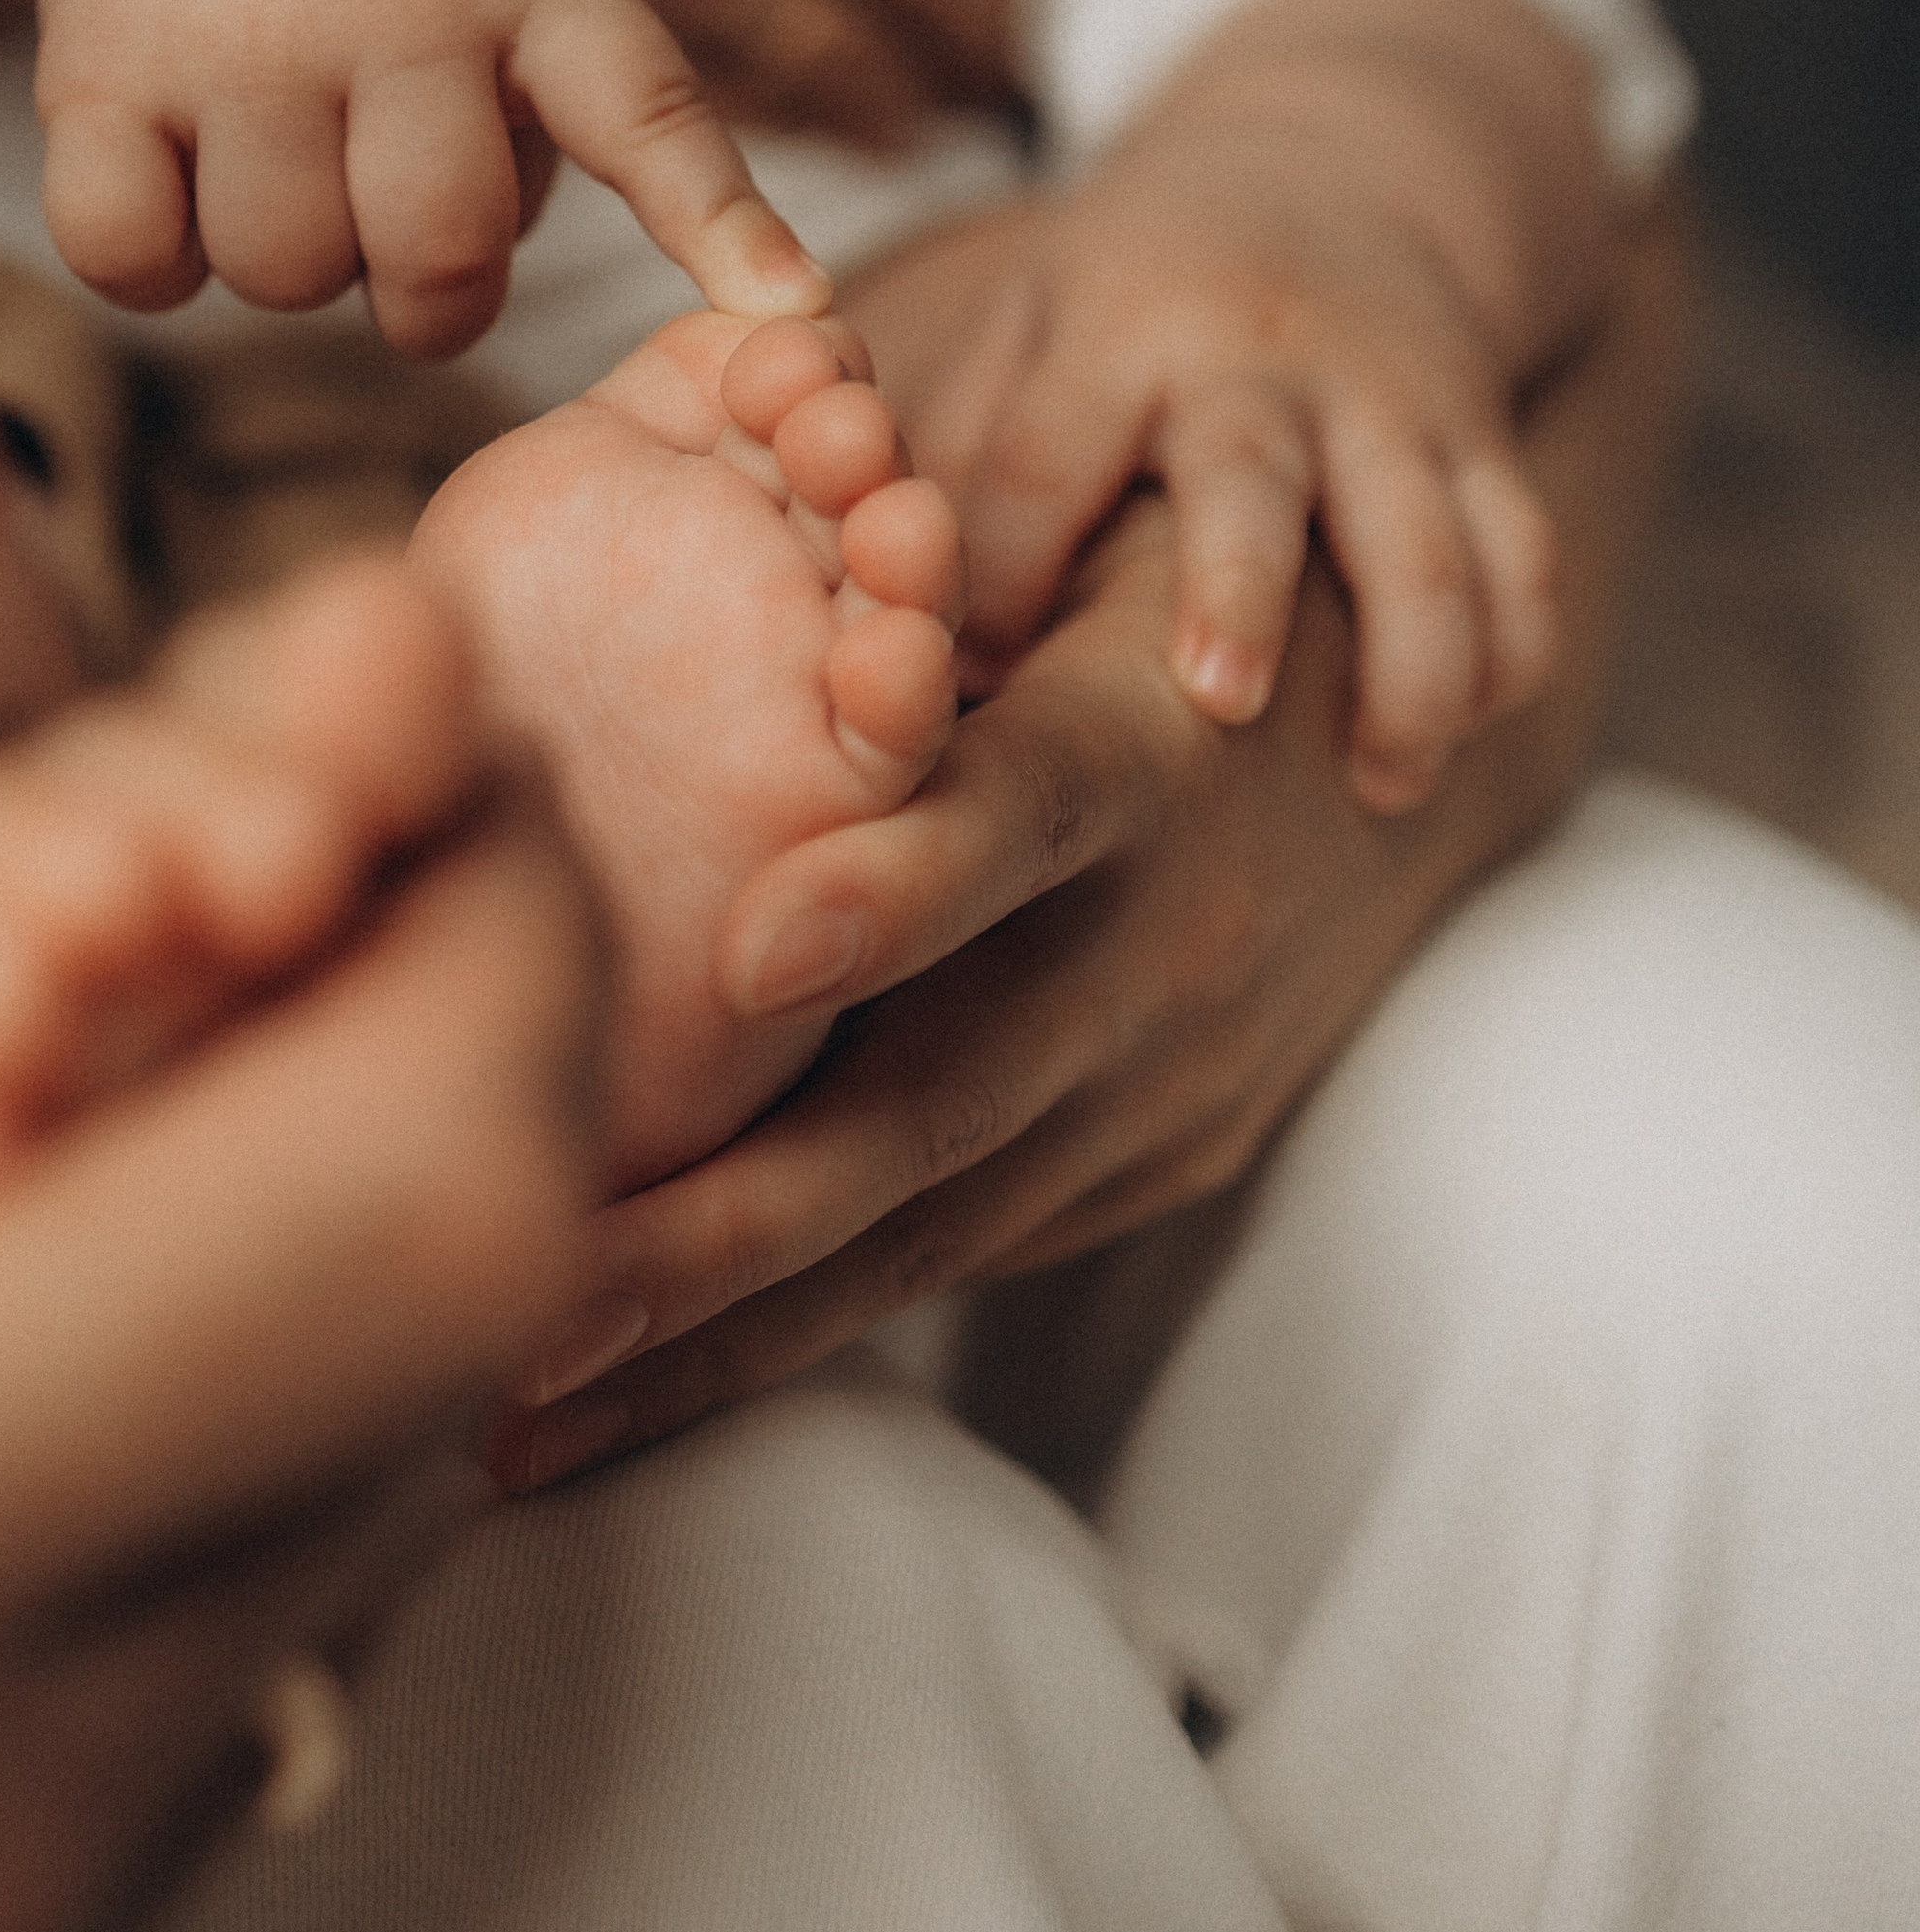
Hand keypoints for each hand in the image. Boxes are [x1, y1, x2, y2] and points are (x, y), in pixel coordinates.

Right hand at [0, 292, 602, 1927]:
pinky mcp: (23, 1900)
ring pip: (414, 1422)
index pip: (424, 1189)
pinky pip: (294, 1542)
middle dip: (437, 969)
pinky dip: (274, 1302)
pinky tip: (77, 1169)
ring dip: (365, 1127)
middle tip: (280, 780)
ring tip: (147, 960)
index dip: (480, 886)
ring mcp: (11, 1879)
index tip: (388, 683)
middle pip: (471, 1299)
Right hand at [33, 0, 831, 354]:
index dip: (720, 219)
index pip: (648, 107)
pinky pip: (133, 259)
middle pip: (434, 255)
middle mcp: (396, 3)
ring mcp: (243, 34)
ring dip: (287, 261)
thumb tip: (606, 272)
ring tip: (283, 150)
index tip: (789, 310)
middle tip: (399, 228)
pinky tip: (172, 174)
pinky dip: (152, 259)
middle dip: (427, 293)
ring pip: (280, 274)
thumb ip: (573, 96)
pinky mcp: (97, 68)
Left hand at [481, 192, 1681, 1487]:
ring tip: (521, 1412)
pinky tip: (639, 1391)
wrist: (1429, 722)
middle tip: (533, 1291)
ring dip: (728, 1334)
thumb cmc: (1179, 580)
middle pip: (941, 1098)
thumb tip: (696, 540)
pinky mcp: (1157, 1163)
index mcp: (1137, 750)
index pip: (1018, 814)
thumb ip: (923, 587)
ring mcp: (1166, 1086)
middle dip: (731, 1221)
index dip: (898, 882)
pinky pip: (958, 1265)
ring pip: (929, 1234)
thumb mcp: (1096, 538)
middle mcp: (1160, 944)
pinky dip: (801, 1333)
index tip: (745, 945)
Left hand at [927, 121, 1558, 815]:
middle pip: (1252, 473)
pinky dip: (1510, 648)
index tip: (973, 680)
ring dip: (1413, 660)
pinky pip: (1518, 549)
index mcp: (1114, 327)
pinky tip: (1463, 732)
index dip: (1008, 566)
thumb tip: (876, 630)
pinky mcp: (1479, 432)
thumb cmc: (1134, 285)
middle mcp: (1255, 358)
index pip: (1048, 453)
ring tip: (1384, 779)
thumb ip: (962, 455)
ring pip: (1424, 532)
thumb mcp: (1025, 318)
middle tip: (1219, 699)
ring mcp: (1385, 395)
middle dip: (1241, 586)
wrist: (1328, 159)